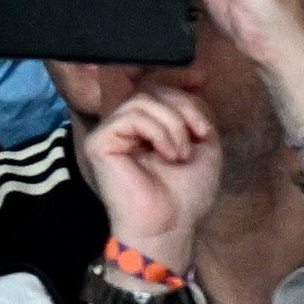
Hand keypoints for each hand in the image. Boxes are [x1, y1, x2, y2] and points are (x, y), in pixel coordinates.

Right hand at [79, 85, 224, 268]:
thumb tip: (191, 78)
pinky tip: (165, 154)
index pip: (157, 89)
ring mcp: (108, 133)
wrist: (170, 226)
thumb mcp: (204, 145)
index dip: (182, 93)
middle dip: (182, 109)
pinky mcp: (99, 143)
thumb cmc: (186, 195)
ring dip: (172, 125)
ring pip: (141, 100)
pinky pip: (129, 117)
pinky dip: (156, 132)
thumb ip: (195, 112)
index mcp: (144, 127)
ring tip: (179, 153)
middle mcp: (122, 127)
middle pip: (150, 89)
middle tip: (195, 139)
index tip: (203, 113)